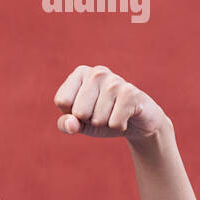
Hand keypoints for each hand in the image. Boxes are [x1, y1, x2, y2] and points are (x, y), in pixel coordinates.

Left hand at [52, 65, 167, 139]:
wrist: (137, 122)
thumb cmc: (102, 118)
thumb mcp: (79, 123)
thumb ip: (65, 124)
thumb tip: (71, 124)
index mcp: (80, 73)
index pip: (62, 101)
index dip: (72, 113)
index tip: (86, 108)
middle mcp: (97, 72)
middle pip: (79, 112)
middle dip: (90, 120)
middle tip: (103, 112)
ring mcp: (115, 81)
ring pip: (97, 119)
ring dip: (105, 123)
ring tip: (114, 113)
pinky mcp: (131, 94)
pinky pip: (114, 123)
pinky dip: (118, 126)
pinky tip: (125, 116)